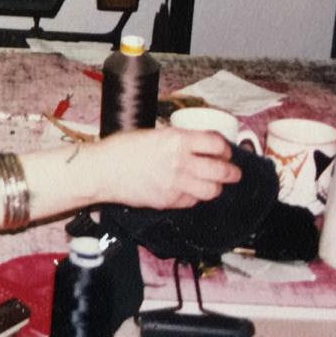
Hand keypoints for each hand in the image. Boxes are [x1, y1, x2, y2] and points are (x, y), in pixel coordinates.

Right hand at [91, 128, 240, 209]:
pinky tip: (190, 192)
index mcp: (176, 140)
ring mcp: (176, 184)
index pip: (216, 143)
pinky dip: (195, 197)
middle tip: (233, 172)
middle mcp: (180, 162)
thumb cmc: (121, 148)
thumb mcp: (151, 134)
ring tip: (215, 184)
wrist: (102, 171)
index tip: (225, 151)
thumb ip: (175, 140)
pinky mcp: (168, 201)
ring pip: (212, 190)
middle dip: (232, 172)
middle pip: (221, 170)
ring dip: (217, 187)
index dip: (225, 149)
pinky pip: (192, 202)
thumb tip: (195, 144)